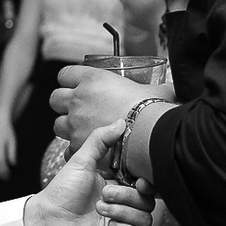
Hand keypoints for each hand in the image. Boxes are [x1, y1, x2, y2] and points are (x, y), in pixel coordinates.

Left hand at [23, 118, 156, 225]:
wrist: (46, 221)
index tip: (138, 180)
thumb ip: (101, 140)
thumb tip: (121, 121)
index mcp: (117, 188)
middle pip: (148, 202)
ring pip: (145, 220)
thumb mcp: (82, 160)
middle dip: (127, 196)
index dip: (146, 183)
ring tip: (100, 209)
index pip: (145, 185)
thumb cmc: (61, 192)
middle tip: (104, 194)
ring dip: (123, 212)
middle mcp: (122, 208)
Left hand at [50, 65, 174, 150]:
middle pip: (55, 99)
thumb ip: (156, 87)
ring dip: (68, 127)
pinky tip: (89, 151)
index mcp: (93, 79)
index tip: (76, 85)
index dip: (70, 80)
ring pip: (58, 124)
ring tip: (83, 132)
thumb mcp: (156, 90)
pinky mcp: (79, 145)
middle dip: (64, 104)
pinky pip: (67, 148)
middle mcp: (79, 99)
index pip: (65, 74)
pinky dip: (76, 149)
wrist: (151, 135)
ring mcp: (76, 123)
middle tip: (77, 110)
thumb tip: (170, 89)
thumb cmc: (153, 110)